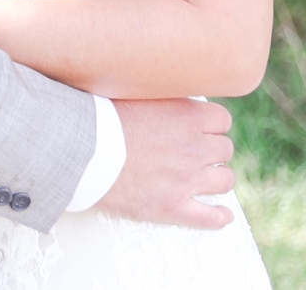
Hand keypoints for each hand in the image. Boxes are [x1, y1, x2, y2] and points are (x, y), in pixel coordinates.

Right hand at [95, 98, 235, 228]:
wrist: (81, 149)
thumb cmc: (101, 117)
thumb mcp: (136, 93)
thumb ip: (161, 96)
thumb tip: (166, 88)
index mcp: (188, 116)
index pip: (222, 120)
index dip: (211, 124)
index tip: (201, 127)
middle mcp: (194, 147)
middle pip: (224, 149)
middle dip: (212, 149)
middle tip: (196, 150)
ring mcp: (186, 180)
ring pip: (224, 181)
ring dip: (217, 177)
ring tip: (207, 177)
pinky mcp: (172, 206)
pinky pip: (208, 217)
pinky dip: (218, 217)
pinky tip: (222, 215)